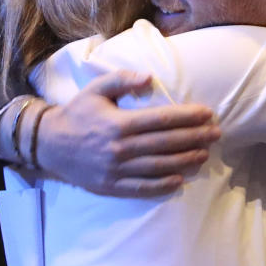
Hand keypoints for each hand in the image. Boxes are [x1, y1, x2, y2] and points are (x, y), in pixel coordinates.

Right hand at [36, 69, 220, 195]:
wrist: (49, 144)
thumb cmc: (77, 113)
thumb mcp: (95, 89)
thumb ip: (122, 79)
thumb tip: (149, 77)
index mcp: (118, 123)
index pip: (161, 120)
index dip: (187, 117)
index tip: (207, 114)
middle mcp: (120, 148)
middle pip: (165, 143)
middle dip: (195, 137)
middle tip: (216, 133)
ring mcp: (116, 169)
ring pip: (158, 166)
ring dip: (185, 160)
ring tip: (205, 154)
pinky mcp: (112, 186)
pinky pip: (141, 188)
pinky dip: (162, 185)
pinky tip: (180, 179)